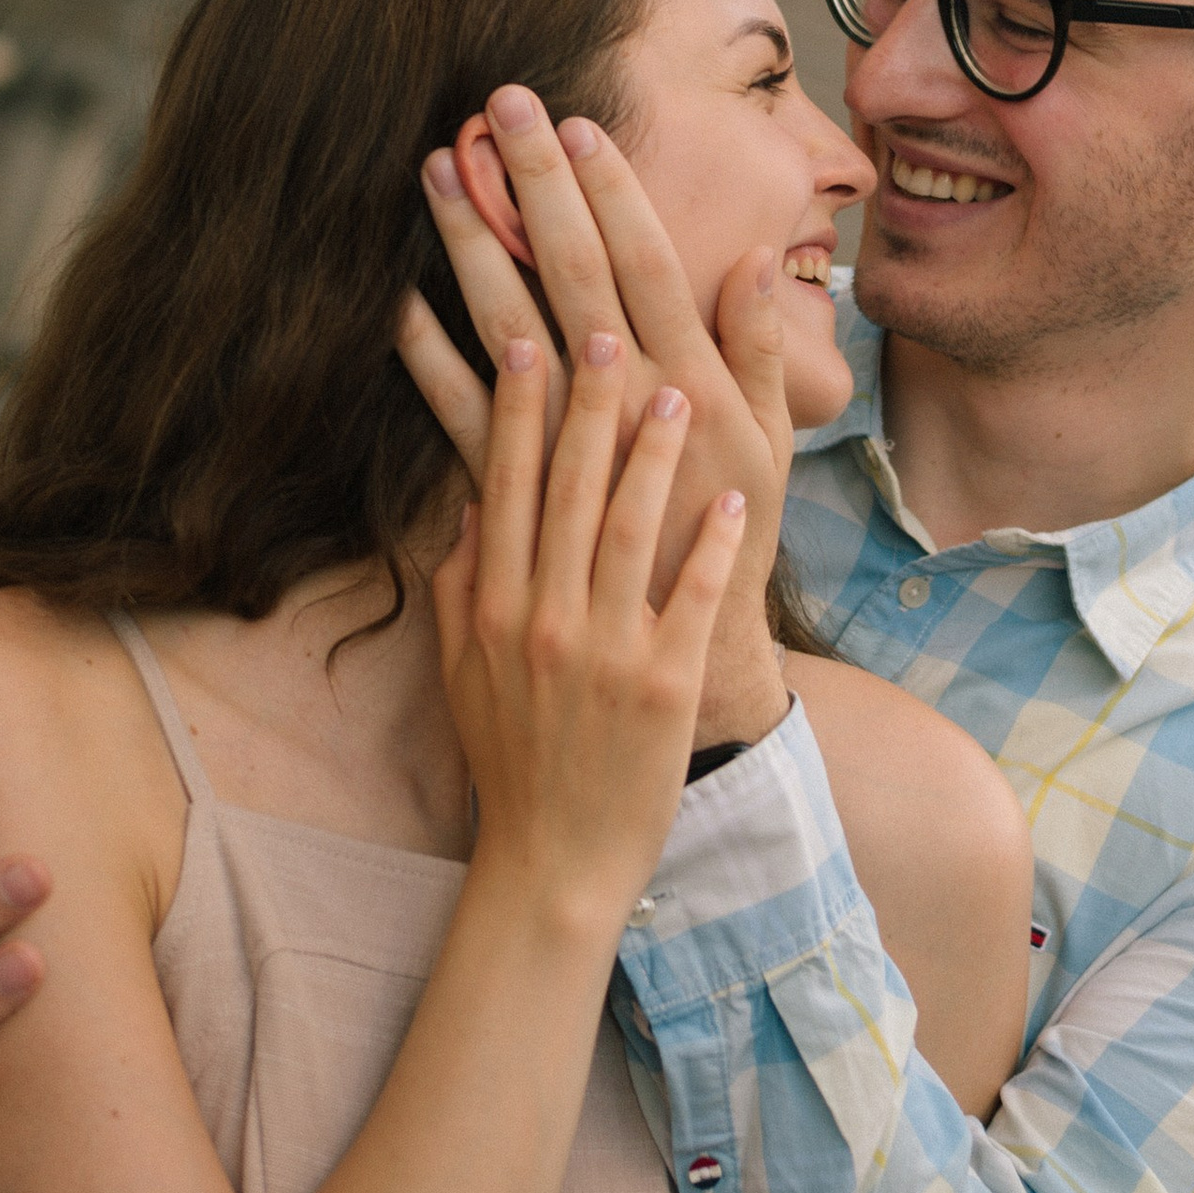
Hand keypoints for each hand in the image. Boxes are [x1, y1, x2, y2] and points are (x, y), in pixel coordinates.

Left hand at [397, 90, 791, 744]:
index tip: (578, 126)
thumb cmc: (732, 544)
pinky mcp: (517, 499)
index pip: (647, 268)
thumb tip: (755, 263)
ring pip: (509, 330)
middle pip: (573, 276)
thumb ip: (763, 354)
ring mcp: (564, 454)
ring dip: (472, 246)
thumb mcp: (773, 449)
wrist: (682, 676)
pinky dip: (425, 356)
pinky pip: (459, 418)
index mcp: (692, 388)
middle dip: (535, 188)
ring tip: (438, 173)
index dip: (612, 195)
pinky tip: (392, 299)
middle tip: (498, 108)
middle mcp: (626, 411)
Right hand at [434, 330, 744, 919]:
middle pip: (566, 490)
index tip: (528, 338)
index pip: (504, 485)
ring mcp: (603, 651)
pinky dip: (712, 548)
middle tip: (608, 331)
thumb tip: (472, 498)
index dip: (517, 410)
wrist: (553, 860)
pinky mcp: (661, 686)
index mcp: (492, 607)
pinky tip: (733, 501)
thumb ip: (460, 581)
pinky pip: (691, 599)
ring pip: (628, 530)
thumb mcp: (460, 668)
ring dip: (653, 456)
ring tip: (677, 392)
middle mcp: (541, 618)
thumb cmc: (510, 759)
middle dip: (588, 405)